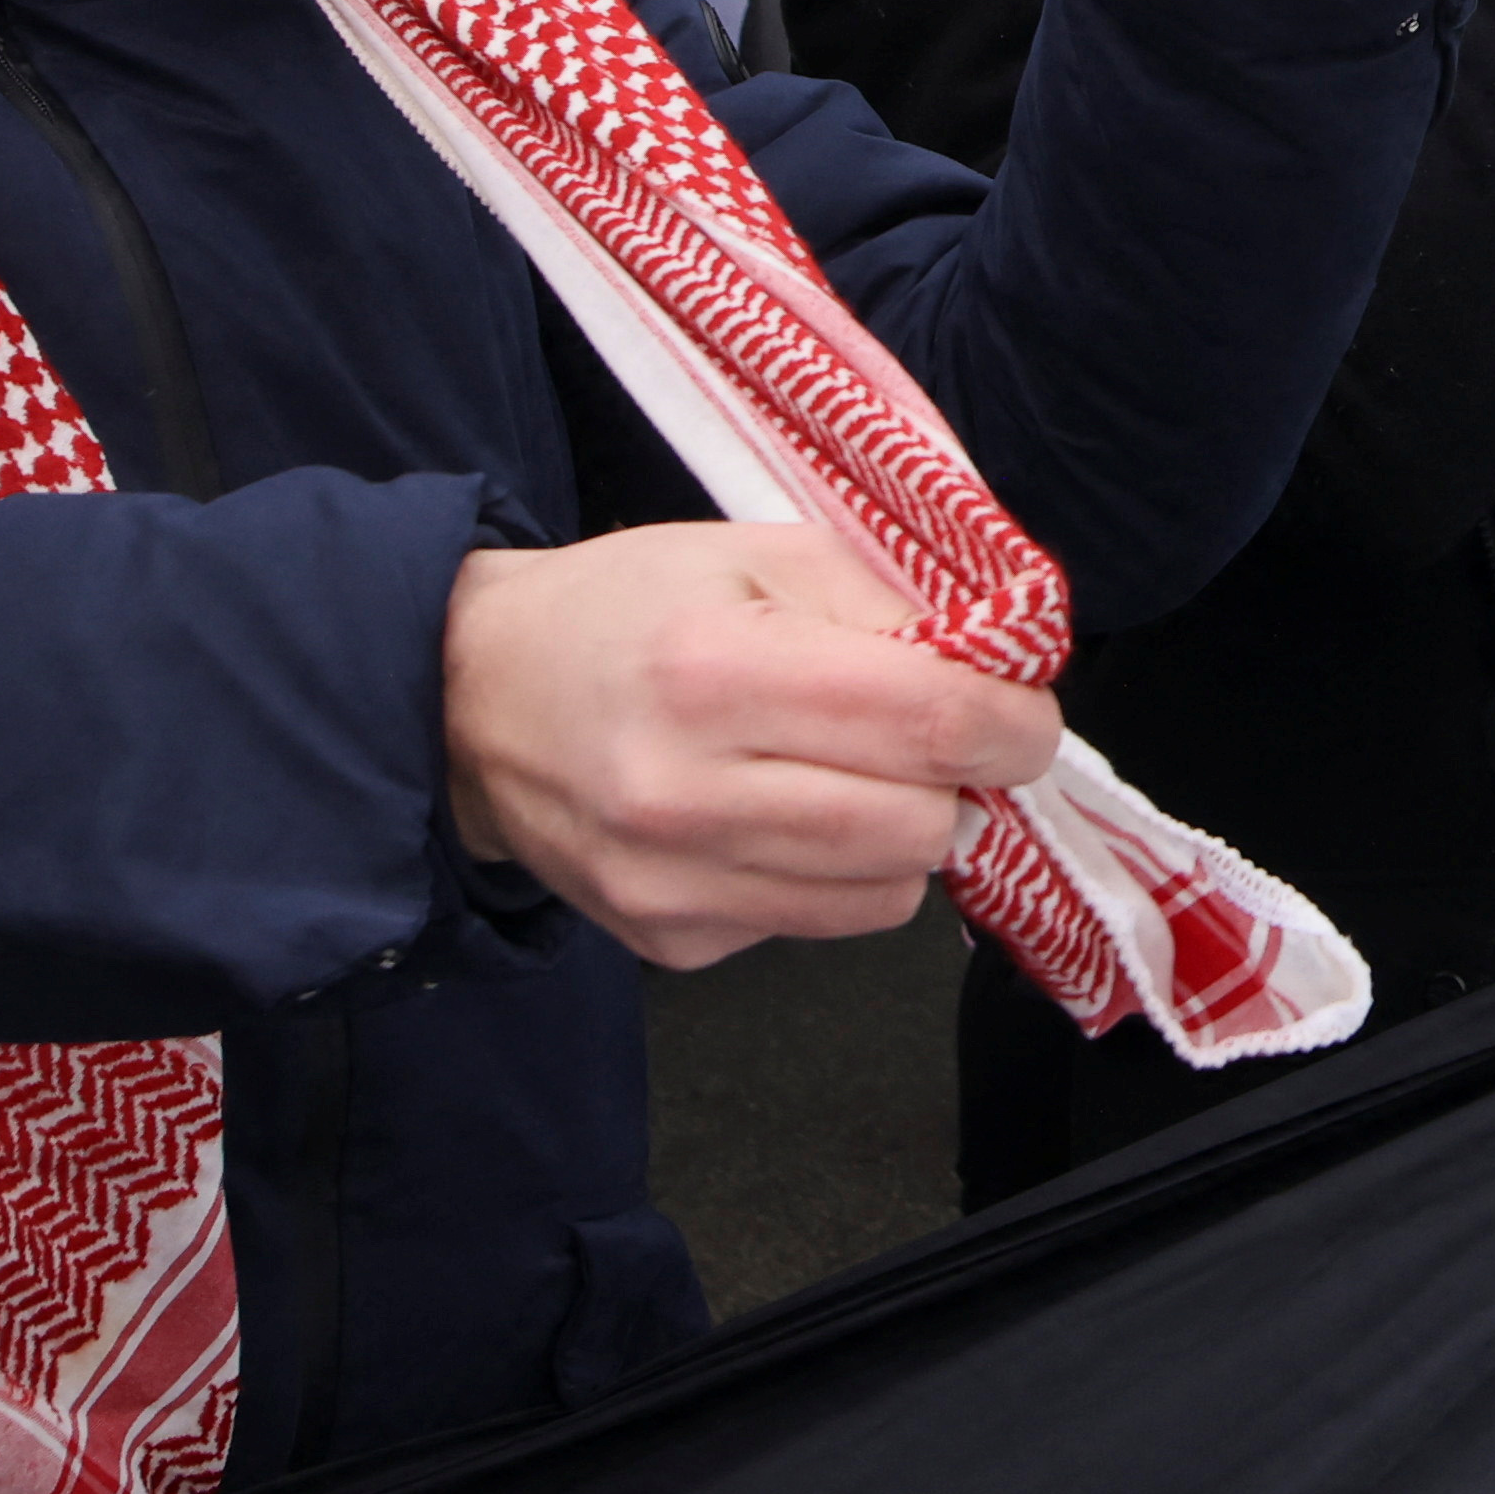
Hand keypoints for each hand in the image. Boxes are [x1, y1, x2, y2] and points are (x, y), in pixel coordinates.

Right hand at [437, 529, 1065, 967]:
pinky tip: (774, 818)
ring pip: (886, 895)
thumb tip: (1002, 672)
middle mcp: (686, 790)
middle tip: (935, 743)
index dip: (1013, 723)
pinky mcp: (669, 940)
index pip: (931, 724)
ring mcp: (674, 881)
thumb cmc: (624, 611)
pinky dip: (831, 876)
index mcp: (716, 670)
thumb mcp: (757, 553)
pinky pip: (816, 924)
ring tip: (846, 775)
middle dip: (959, 784)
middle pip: (922, 827)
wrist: (472, 699)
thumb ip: (890, 605)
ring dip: (902, 836)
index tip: (1022, 714)